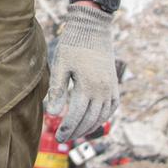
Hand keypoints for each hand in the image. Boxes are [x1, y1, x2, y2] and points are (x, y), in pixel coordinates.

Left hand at [45, 2, 118, 141]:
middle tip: (63, 139)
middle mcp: (103, 90)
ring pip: (102, 117)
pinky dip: (102, 118)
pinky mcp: (115, 85)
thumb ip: (57, 90)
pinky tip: (92, 122)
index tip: (57, 137)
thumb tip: (52, 113)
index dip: (66, 129)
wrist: (93, 27)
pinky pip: (111, 108)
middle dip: (75, 132)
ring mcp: (111, 88)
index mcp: (88, 86)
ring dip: (89, 128)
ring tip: (75, 133)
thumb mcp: (60, 65)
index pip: (76, 116)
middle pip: (89, 120)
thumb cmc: (73, 44)